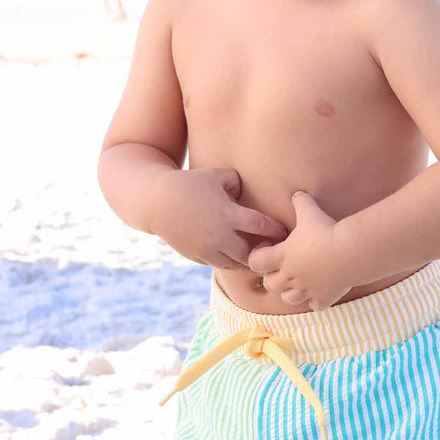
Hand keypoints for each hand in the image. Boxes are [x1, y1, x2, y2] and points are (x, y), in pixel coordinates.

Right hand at [152, 167, 288, 268]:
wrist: (156, 201)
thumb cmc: (189, 183)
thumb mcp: (217, 175)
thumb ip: (237, 182)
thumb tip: (247, 192)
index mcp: (228, 214)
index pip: (262, 226)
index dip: (276, 230)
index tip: (284, 231)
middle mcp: (219, 236)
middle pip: (251, 254)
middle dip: (262, 252)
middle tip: (272, 249)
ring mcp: (207, 249)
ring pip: (235, 264)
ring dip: (245, 259)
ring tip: (253, 253)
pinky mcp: (196, 256)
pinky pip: (218, 264)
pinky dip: (227, 260)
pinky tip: (233, 253)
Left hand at [247, 191, 351, 309]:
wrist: (350, 251)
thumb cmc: (326, 230)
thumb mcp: (310, 212)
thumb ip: (301, 202)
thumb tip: (297, 193)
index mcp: (281, 256)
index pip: (255, 262)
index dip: (259, 256)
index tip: (271, 247)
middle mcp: (290, 276)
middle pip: (269, 284)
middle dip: (273, 276)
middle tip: (285, 265)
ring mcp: (306, 290)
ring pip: (288, 298)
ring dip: (291, 291)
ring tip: (301, 280)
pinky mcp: (324, 298)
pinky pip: (315, 306)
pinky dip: (316, 301)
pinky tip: (322, 290)